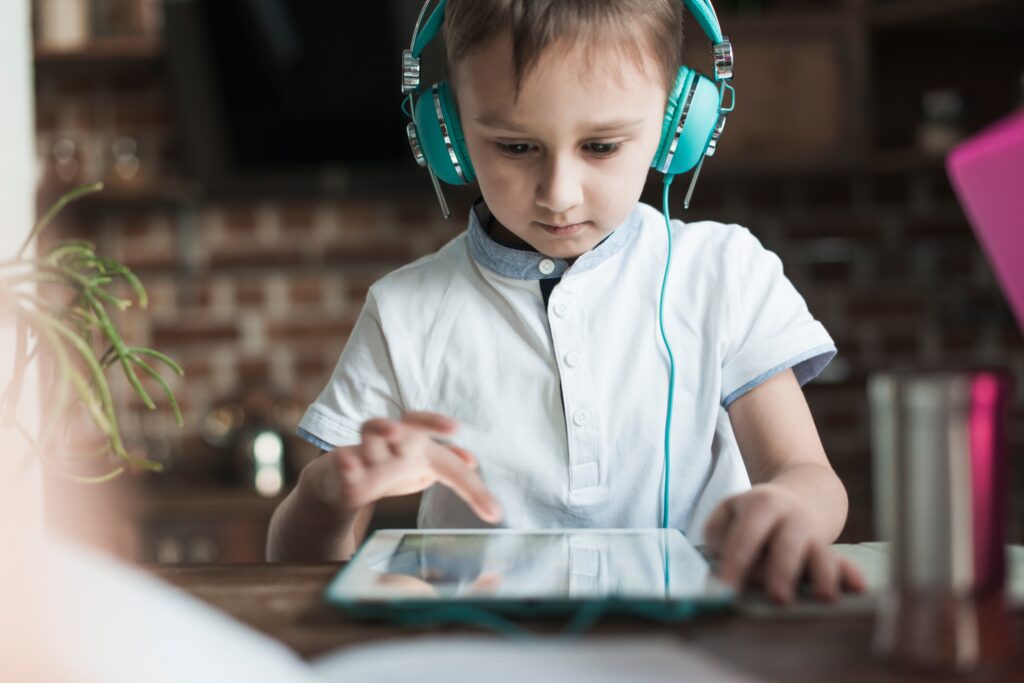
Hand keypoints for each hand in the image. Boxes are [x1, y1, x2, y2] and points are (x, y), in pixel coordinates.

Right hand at [309, 411, 502, 523]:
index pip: (450, 462)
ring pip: (372, 431)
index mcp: (418, 450)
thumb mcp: (419, 469)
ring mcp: (367, 452)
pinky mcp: (339, 466)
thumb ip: (447, 467)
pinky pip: (341, 460)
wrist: (338, 481)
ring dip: (383, 428)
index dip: (473, 487)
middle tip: (452, 427)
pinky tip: (349, 463)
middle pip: (412, 424)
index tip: (494, 513)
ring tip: (394, 431)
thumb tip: (472, 460)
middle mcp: (395, 443)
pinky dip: (346, 461)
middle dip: (430, 423)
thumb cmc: (386, 469)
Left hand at [703, 484, 865, 603]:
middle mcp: (790, 518)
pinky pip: (843, 562)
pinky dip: (851, 574)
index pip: (746, 534)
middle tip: (778, 597)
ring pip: (820, 553)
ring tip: (825, 596)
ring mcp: (813, 534)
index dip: (736, 560)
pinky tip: (859, 588)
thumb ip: (718, 534)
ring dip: (823, 574)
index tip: (727, 586)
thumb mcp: (730, 511)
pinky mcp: (831, 549)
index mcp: (761, 504)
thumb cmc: (756, 512)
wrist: (806, 492)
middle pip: (786, 543)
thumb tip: (724, 562)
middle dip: (782, 570)